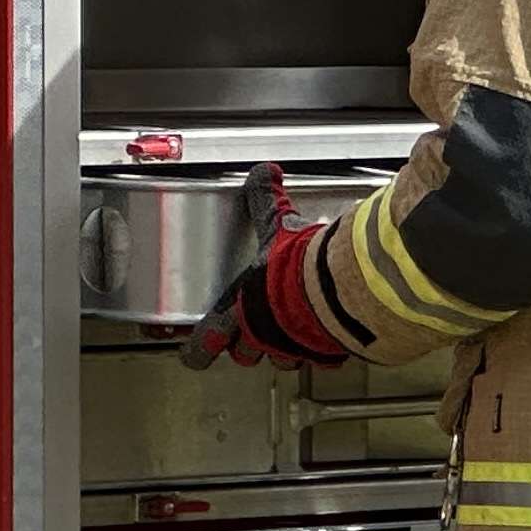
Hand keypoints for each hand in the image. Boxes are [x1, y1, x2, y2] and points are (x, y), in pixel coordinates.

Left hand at [179, 175, 349, 370]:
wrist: (336, 290)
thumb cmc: (294, 269)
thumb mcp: (275, 227)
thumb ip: (265, 202)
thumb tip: (264, 172)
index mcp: (235, 313)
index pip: (202, 347)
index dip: (195, 351)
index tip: (193, 351)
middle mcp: (260, 338)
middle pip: (243, 355)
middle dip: (247, 345)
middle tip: (252, 331)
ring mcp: (291, 349)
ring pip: (281, 359)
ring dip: (285, 347)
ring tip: (294, 329)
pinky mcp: (323, 352)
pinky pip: (319, 357)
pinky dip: (322, 347)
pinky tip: (328, 332)